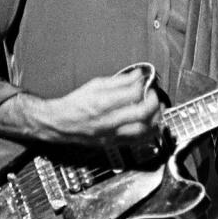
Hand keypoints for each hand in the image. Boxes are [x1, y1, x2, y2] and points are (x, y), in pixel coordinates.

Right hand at [37, 67, 161, 145]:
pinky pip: (138, 141)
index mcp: (102, 103)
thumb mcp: (95, 85)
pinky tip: (151, 123)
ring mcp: (111, 134)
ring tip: (157, 109)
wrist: (60, 123)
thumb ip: (120, 80)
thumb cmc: (76, 103)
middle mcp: (108, 121)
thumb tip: (139, 75)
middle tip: (154, 95)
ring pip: (144, 131)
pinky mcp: (113, 143)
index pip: (133, 94)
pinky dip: (149, 132)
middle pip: (142, 114)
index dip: (144, 86)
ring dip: (156, 118)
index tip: (145, 82)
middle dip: (154, 102)